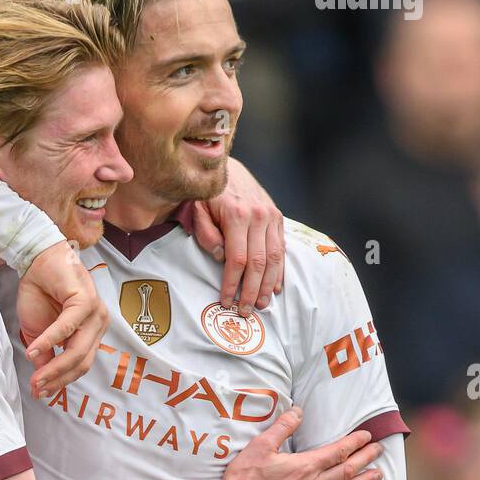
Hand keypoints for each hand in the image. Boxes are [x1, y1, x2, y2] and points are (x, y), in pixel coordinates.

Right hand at [15, 241, 109, 398]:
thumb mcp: (39, 333)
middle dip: (57, 379)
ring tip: (35, 378)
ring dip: (54, 367)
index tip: (40, 393)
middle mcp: (98, 325)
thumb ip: (45, 356)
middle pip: (81, 362)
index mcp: (91, 334)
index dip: (60, 382)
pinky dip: (49, 341)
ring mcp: (95, 313)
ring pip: (77, 350)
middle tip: (37, 389)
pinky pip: (67, 327)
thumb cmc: (40, 293)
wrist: (37, 260)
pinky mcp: (86, 301)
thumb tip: (41, 380)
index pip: (80, 366)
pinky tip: (33, 351)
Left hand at [192, 158, 285, 314]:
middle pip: (258, 263)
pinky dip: (279, 270)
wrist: (228, 168)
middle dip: (251, 291)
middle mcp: (258, 215)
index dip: (232, 284)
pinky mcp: (278, 218)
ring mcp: (271, 216)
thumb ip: (206, 233)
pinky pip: (281, 249)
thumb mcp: (197, 210)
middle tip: (245, 311)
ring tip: (260, 305)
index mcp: (237, 214)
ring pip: (274, 258)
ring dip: (267, 285)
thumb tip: (220, 257)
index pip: (237, 259)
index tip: (226, 301)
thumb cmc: (207, 195)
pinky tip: (274, 287)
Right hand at [210, 408, 383, 479]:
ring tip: (378, 475)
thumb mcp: (259, 446)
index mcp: (305, 466)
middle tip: (380, 450)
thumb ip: (282, 428)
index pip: (337, 451)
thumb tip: (298, 411)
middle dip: (365, 458)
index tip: (367, 435)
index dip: (354, 442)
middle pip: (346, 470)